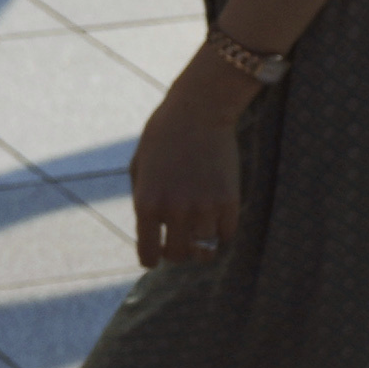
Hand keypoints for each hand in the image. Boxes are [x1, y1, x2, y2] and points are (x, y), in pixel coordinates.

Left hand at [132, 89, 244, 270]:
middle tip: (179, 240)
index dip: (151, 258)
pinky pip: (226, 235)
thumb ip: (142, 201)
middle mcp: (174, 210)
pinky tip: (215, 217)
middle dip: (176, 251)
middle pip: (178, 256)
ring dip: (201, 246)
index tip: (156, 254)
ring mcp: (204, 207)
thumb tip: (151, 233)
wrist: (198, 109)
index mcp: (146, 203)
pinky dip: (221, 231)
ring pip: (205, 251)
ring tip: (199, 231)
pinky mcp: (229, 200)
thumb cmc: (162, 136)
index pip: (148, 255)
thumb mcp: (139, 167)